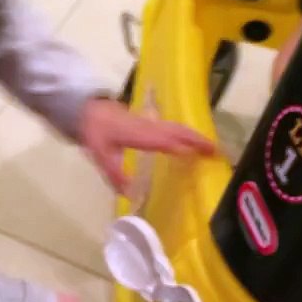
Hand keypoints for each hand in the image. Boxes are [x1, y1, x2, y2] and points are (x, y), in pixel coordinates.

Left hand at [78, 98, 215, 195]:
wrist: (84, 107)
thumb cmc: (93, 131)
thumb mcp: (99, 154)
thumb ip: (114, 173)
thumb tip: (130, 194)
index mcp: (138, 133)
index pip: (166, 140)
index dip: (185, 146)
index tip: (204, 154)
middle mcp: (148, 125)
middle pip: (177, 130)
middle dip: (198, 140)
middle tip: (217, 152)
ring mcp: (148, 121)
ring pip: (176, 126)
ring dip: (194, 135)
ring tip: (210, 147)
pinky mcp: (147, 120)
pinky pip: (170, 126)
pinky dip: (184, 132)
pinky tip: (188, 140)